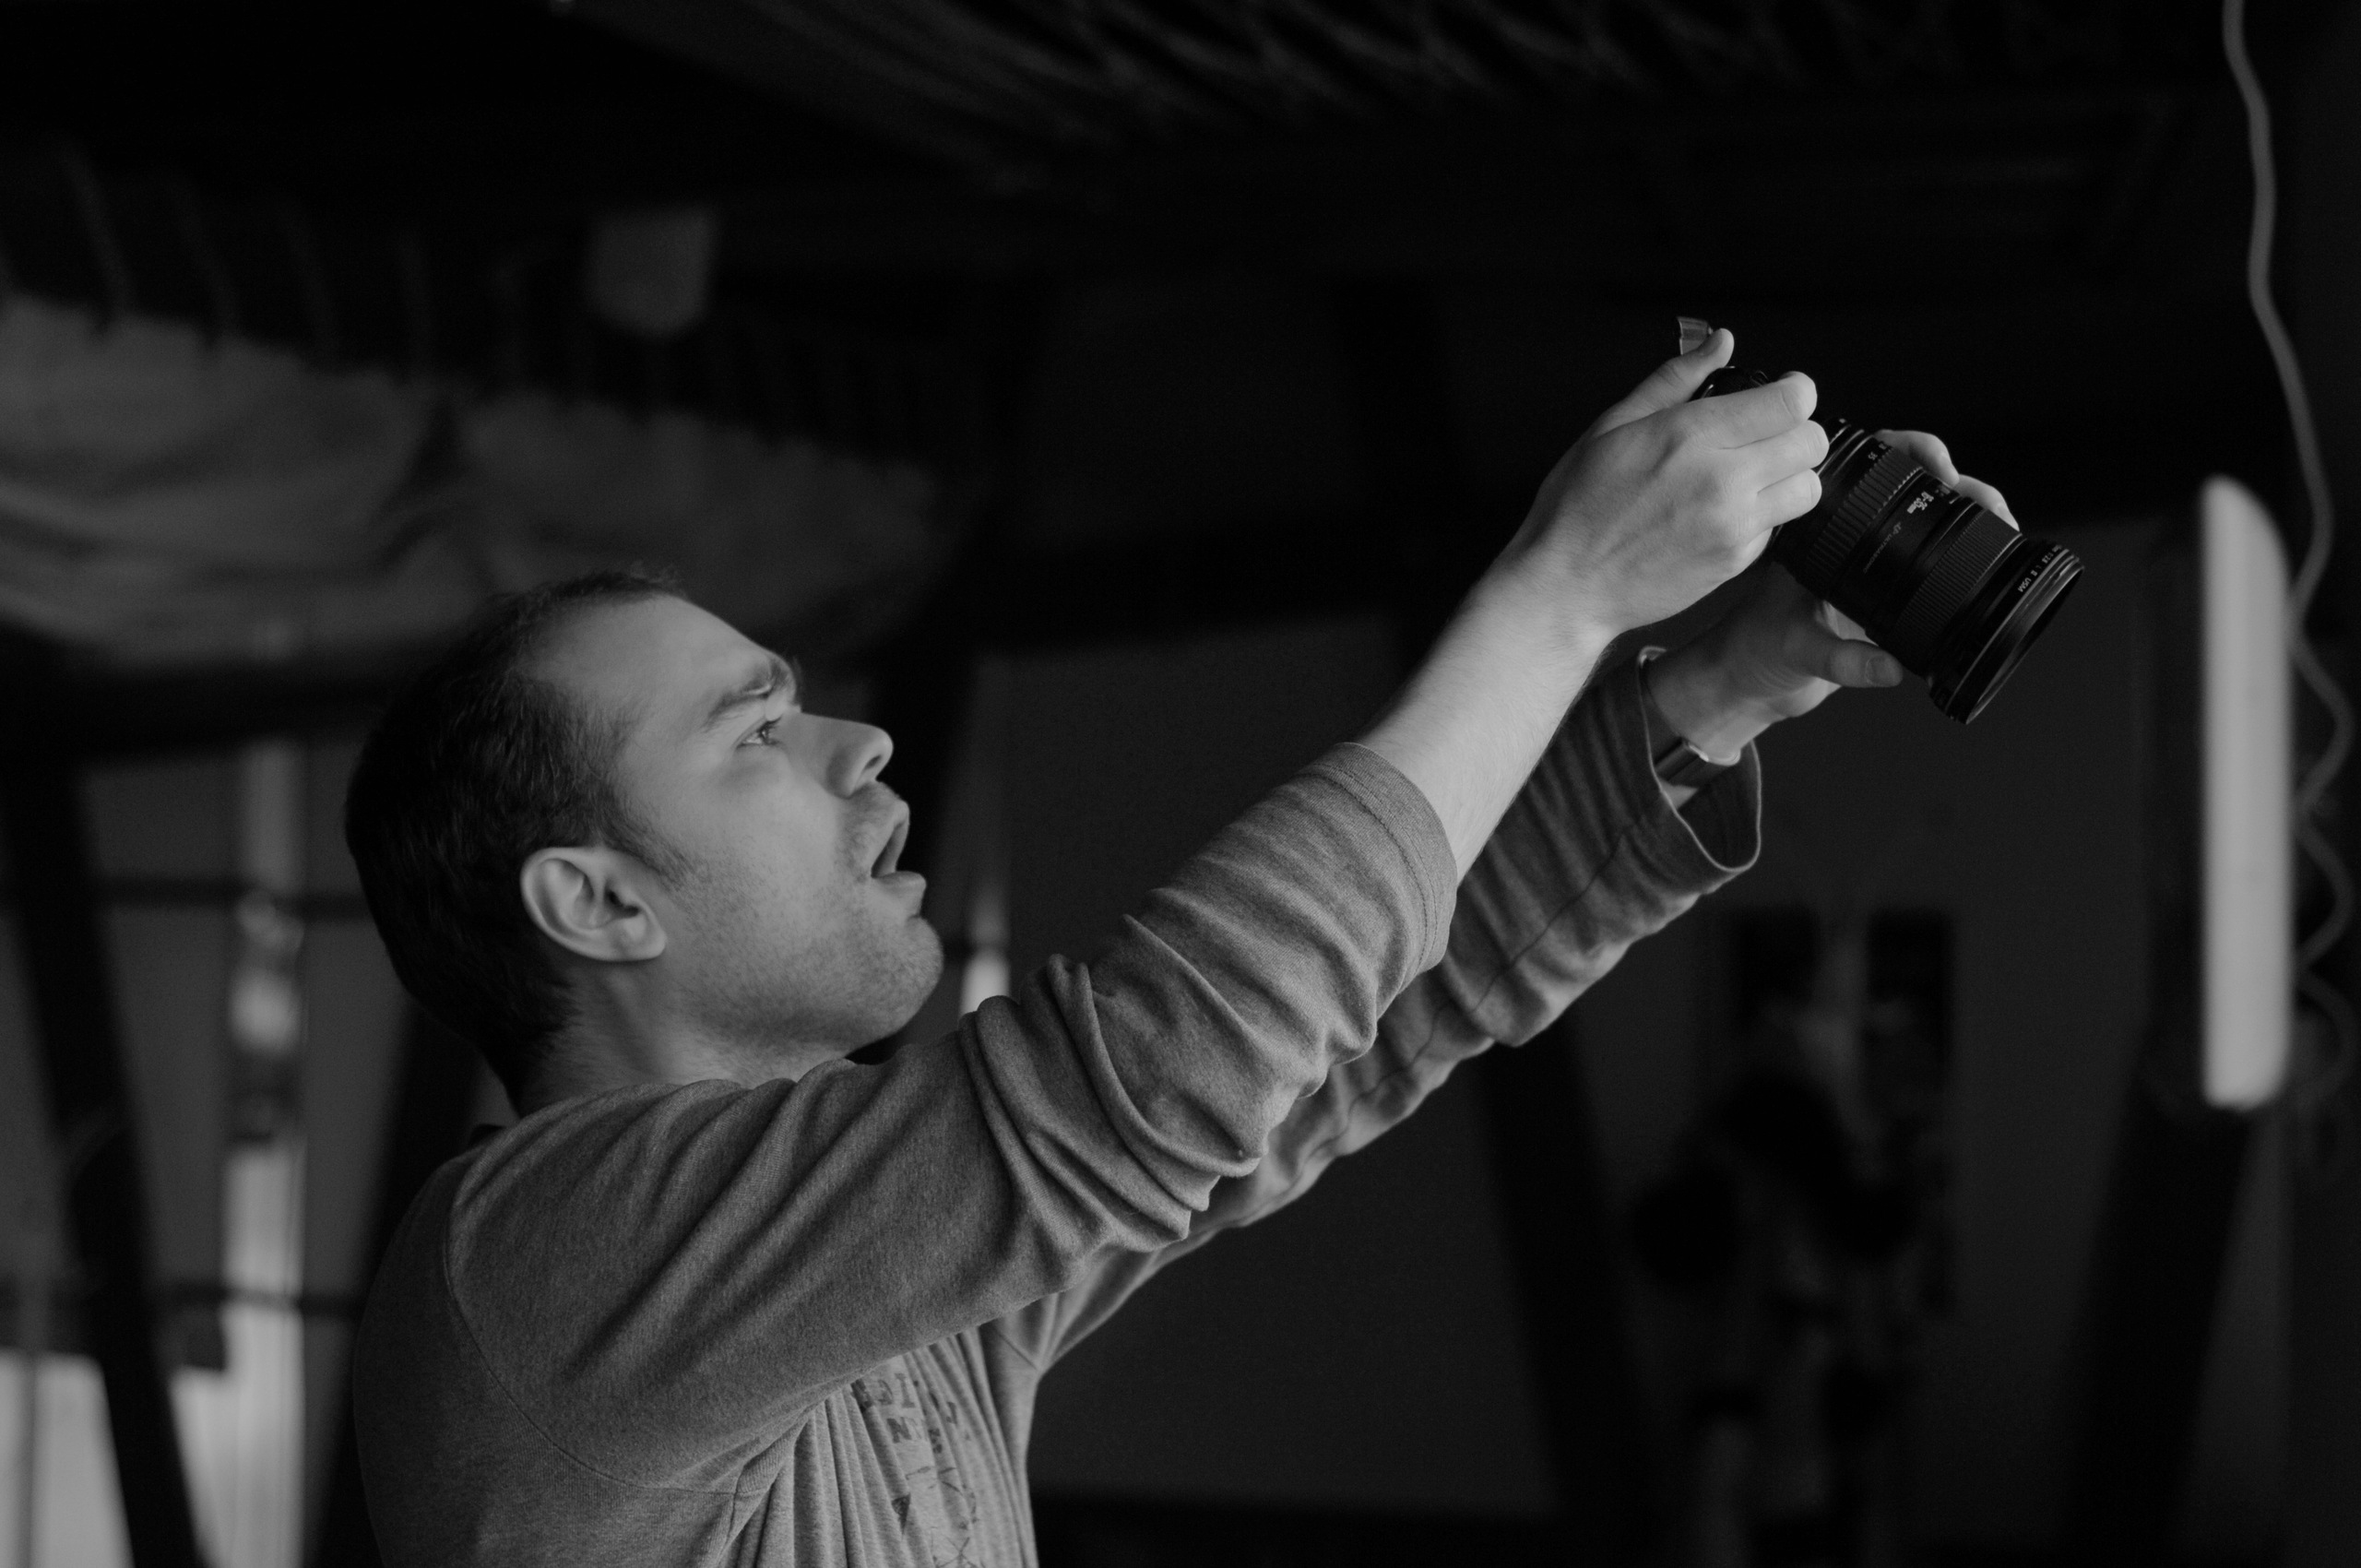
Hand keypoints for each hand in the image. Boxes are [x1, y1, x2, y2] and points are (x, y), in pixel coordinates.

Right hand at [1490, 328, 1829, 655]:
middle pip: (1812, 442)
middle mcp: (1723, 479)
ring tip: (1751, 477)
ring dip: (1789, 477)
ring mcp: (1734, 525)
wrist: (1568, 585)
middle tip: (1765, 436)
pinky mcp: (1736, 561)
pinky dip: (1763, 516)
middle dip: (1796, 431)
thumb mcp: (1613, 426)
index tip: (1781, 395)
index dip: (1794, 392)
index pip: (1791, 402)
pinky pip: (1778, 528)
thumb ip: (1674, 379)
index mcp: (1691, 435)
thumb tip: (1718, 343)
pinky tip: (1723, 513)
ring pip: (1807, 488)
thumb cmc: (1578, 507)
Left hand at [1645, 430, 2014, 759]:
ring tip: (2002, 522)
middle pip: (1913, 482)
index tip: (1941, 470)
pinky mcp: (1886, 582)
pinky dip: (1963, 545)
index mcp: (1818, 525)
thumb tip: (1891, 667)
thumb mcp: (1798, 650)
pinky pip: (1931, 551)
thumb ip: (1841, 661)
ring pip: (1930, 513)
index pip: (1871, 464)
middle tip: (1987, 501)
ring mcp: (1869, 554)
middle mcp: (1846, 532)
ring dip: (1970, 510)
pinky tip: (1991, 553)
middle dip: (1960, 482)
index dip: (1911, 452)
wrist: (1753, 678)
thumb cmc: (1759, 650)